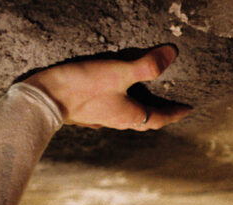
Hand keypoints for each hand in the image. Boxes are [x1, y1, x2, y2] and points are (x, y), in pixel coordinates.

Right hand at [22, 45, 190, 129]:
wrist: (45, 98)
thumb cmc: (84, 86)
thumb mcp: (119, 71)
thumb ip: (147, 65)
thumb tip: (172, 54)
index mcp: (131, 115)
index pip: (160, 117)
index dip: (175, 112)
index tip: (187, 109)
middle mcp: (118, 121)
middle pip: (145, 120)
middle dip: (159, 114)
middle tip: (169, 108)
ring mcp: (101, 119)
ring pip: (127, 118)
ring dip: (139, 111)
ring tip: (144, 103)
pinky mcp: (86, 114)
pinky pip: (110, 113)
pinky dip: (120, 107)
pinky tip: (112, 101)